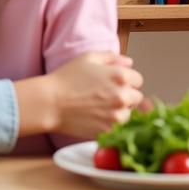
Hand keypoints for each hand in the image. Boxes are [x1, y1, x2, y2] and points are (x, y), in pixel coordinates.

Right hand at [16, 51, 143, 137]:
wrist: (50, 103)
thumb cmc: (67, 78)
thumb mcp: (89, 58)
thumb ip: (112, 58)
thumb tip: (129, 63)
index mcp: (121, 75)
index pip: (138, 79)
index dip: (128, 81)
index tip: (117, 84)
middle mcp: (123, 95)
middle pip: (137, 97)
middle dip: (127, 96)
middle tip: (109, 97)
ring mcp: (116, 116)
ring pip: (130, 114)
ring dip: (121, 112)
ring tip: (103, 109)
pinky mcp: (108, 131)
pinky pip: (119, 129)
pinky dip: (112, 125)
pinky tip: (99, 119)